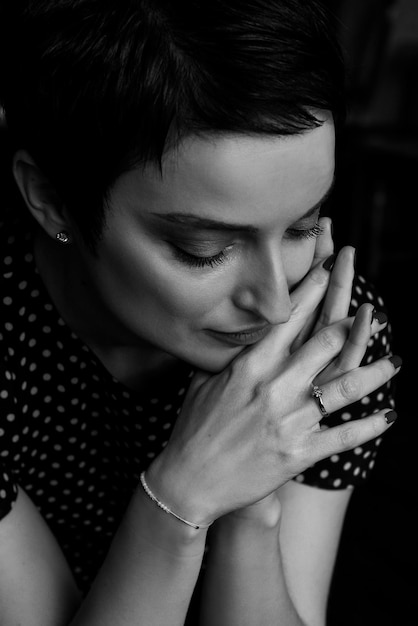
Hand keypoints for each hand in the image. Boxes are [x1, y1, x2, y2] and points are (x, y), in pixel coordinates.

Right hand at [147, 223, 398, 526]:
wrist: (190, 480)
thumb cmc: (193, 428)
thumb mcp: (204, 381)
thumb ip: (228, 357)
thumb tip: (241, 335)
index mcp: (251, 366)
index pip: (289, 319)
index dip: (313, 291)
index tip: (329, 270)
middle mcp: (275, 387)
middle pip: (325, 345)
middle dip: (354, 324)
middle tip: (373, 312)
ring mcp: (291, 420)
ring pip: (346, 389)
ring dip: (375, 373)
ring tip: (396, 361)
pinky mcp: (301, 453)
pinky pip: (344, 436)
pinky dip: (370, 427)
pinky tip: (389, 416)